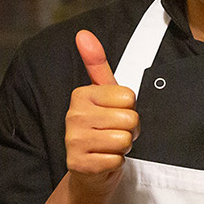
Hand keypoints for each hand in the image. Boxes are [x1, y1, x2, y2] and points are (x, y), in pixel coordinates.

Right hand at [63, 29, 138, 198]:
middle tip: (115, 132)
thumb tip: (83, 34)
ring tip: (109, 146)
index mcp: (81, 95)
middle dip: (130, 130)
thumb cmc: (102, 128)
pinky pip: (116, 159)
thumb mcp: (103, 93)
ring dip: (123, 146)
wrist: (90, 170)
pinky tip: (103, 159)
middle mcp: (73, 115)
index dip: (130, 109)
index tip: (116, 114)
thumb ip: (97, 63)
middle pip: (129, 119)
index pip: (129, 97)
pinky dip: (115, 162)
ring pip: (123, 139)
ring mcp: (74, 140)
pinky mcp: (79, 163)